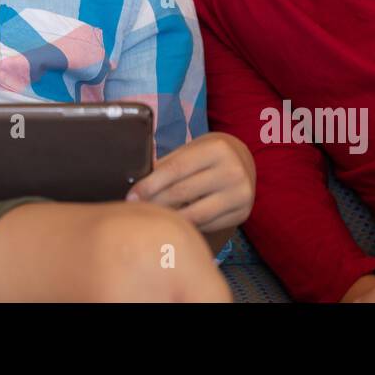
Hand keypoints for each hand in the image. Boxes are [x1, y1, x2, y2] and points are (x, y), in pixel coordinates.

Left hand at [126, 132, 254, 232]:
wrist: (243, 161)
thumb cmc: (207, 154)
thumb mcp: (191, 150)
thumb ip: (167, 165)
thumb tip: (137, 187)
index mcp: (217, 149)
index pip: (176, 169)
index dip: (150, 184)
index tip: (132, 196)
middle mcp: (233, 171)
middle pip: (183, 192)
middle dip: (155, 202)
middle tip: (137, 210)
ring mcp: (240, 194)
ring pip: (196, 214)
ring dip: (170, 218)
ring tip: (153, 218)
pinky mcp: (242, 213)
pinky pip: (207, 225)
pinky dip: (188, 225)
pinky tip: (175, 224)